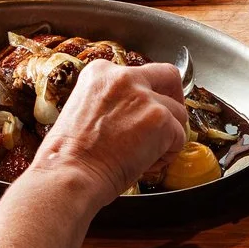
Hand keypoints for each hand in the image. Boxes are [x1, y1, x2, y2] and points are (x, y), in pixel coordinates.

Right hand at [26, 62, 190, 209]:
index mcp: (100, 72)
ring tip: (145, 156)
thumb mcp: (81, 111)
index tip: (139, 115)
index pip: (137, 74)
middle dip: (174, 98)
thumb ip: (108, 103)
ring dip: (168, 136)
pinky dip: (168, 155)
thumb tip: (129, 114)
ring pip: (177, 113)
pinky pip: (180, 137)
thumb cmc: (68, 156)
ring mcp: (144, 97)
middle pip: (168, 77)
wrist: (69, 175)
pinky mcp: (160, 119)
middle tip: (167, 123)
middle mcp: (124, 77)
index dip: (143, 97)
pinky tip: (146, 165)